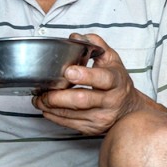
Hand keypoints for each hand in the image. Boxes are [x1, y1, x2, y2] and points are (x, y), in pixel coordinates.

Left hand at [31, 33, 146, 134]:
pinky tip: (45, 107)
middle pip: (81, 100)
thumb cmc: (116, 82)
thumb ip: (95, 45)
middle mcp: (110, 101)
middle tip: (42, 91)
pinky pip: (68, 124)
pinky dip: (53, 115)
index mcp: (116, 81)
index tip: (68, 72)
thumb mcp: (111, 60)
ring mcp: (101, 117)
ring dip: (50, 106)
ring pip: (71, 114)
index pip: (103, 79)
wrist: (128, 109)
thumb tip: (75, 37)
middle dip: (57, 96)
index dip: (85, 76)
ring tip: (38, 98)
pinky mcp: (92, 129)